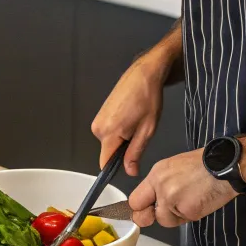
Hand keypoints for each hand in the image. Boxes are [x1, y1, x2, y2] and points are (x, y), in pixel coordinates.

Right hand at [92, 53, 167, 175]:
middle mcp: (98, 127)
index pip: (104, 162)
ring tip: (135, 122)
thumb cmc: (147, 97)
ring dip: (122, 138)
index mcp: (109, 132)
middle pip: (108, 151)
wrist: (143, 75)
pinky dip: (119, 130)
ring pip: (109, 141)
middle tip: (139, 133)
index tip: (128, 167)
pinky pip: (108, 131)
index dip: (116, 168)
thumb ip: (135, 153)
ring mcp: (98, 119)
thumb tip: (129, 170)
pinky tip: (130, 117)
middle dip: (123, 149)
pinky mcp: (100, 114)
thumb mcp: (147, 130)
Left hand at [128, 150, 235, 227]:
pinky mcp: (187, 210)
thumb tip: (154, 200)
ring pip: (165, 220)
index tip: (143, 212)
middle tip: (160, 214)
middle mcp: (160, 187)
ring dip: (176, 216)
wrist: (226, 165)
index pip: (135, 199)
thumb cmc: (205, 164)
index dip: (139, 209)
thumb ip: (161, 184)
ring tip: (191, 202)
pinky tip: (200, 202)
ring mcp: (172, 199)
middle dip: (148, 218)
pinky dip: (191, 215)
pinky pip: (183, 220)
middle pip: (142, 215)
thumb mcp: (174, 167)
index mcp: (156, 175)